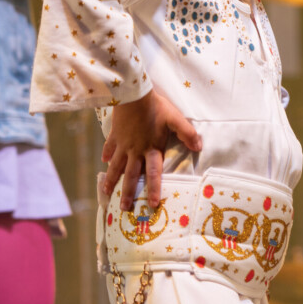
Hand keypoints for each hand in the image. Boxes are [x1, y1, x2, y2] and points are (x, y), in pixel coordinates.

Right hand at [101, 89, 201, 209]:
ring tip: (107, 192)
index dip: (154, 189)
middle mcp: (135, 151)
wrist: (133, 95)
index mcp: (151, 148)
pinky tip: (103, 161)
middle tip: (125, 208)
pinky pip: (109, 147)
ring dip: (112, 180)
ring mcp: (123, 144)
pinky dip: (106, 155)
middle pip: (131, 176)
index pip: (154, 173)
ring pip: (116, 166)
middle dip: (128, 193)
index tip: (152, 205)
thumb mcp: (174, 118)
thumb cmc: (155, 107)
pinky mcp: (114, 135)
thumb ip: (187, 133)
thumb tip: (199, 147)